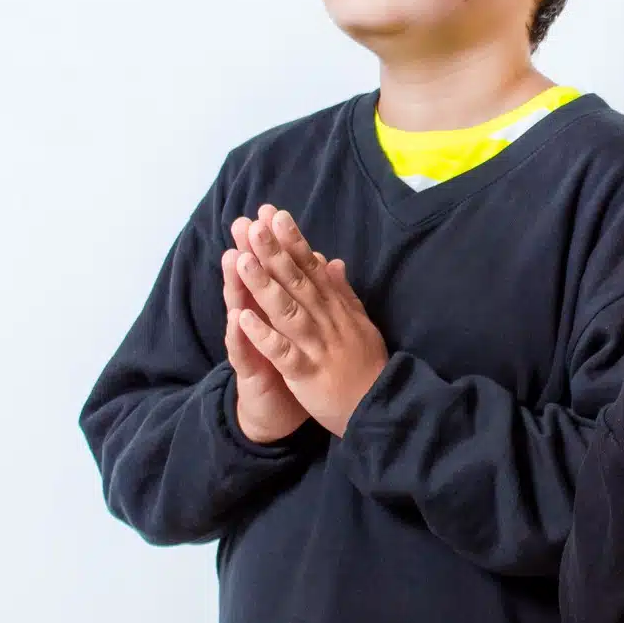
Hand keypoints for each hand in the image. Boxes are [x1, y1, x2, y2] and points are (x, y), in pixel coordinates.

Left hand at [231, 209, 388, 437]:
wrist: (380, 407)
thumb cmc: (367, 365)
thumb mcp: (360, 322)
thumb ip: (343, 292)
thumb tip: (332, 261)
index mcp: (336, 308)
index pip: (312, 269)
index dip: (293, 241)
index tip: (276, 215)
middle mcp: (326, 320)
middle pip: (296, 281)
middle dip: (274, 252)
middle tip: (254, 224)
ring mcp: (316, 345)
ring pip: (287, 310)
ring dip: (263, 285)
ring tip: (242, 260)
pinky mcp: (306, 372)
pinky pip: (281, 351)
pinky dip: (262, 335)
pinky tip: (242, 318)